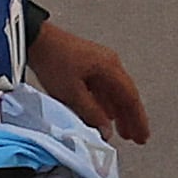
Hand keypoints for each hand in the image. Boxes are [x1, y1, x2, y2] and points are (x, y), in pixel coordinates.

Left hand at [28, 20, 149, 143]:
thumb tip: (105, 131)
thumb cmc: (53, 59)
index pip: (131, 98)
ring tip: (122, 132)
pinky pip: (103, 89)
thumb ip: (92, 114)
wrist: (35, 39)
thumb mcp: (73, 94)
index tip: (142, 137)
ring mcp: (99, 63)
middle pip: (126, 96)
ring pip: (115, 93)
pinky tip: (105, 115)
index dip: (138, 120)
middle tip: (137, 138)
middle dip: (132, 119)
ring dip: (120, 113)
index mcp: (110, 68)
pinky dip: (107, 105)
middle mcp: (109, 64)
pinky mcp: (88, 65)